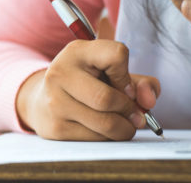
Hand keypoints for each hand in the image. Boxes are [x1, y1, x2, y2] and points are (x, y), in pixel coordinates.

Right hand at [17, 39, 159, 140]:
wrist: (42, 101)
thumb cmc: (85, 84)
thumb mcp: (109, 73)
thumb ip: (139, 83)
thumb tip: (148, 102)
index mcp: (76, 52)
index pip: (116, 55)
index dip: (128, 74)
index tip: (125, 85)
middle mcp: (60, 74)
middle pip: (108, 98)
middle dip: (130, 110)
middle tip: (134, 114)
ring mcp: (55, 103)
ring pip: (106, 123)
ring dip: (124, 128)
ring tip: (123, 123)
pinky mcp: (55, 127)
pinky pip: (96, 139)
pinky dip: (108, 137)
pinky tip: (102, 130)